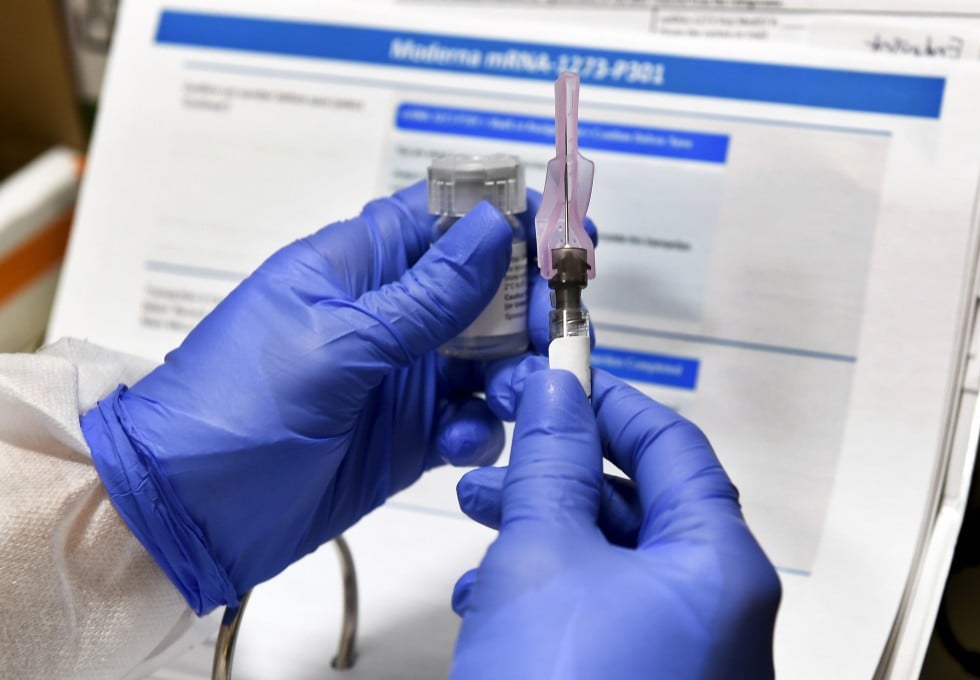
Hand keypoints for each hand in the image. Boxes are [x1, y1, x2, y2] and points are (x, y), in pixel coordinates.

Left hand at [80, 182, 554, 613]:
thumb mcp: (337, 343)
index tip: (561, 233)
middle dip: (524, 305)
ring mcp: (400, 376)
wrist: (188, 513)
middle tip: (549, 330)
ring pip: (488, 356)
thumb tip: (493, 226)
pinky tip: (460, 444)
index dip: (504, 216)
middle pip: (482, 288)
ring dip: (514, 371)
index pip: (440, 217)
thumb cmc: (236, 407)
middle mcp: (385, 315)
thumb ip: (425, 294)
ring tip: (513, 396)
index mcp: (355, 266)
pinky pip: (471, 418)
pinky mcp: (410, 434)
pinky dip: (481, 428)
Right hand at [451, 361, 780, 678]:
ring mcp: (686, 652)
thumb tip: (557, 391)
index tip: (555, 378)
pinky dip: (549, 592)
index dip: (609, 402)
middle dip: (557, 474)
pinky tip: (487, 595)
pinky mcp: (645, 679)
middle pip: (640, 505)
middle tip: (499, 452)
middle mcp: (718, 610)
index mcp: (719, 566)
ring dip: (540, 531)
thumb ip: (552, 462)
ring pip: (611, 561)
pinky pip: (603, 615)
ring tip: (478, 516)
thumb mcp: (542, 554)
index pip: (673, 446)